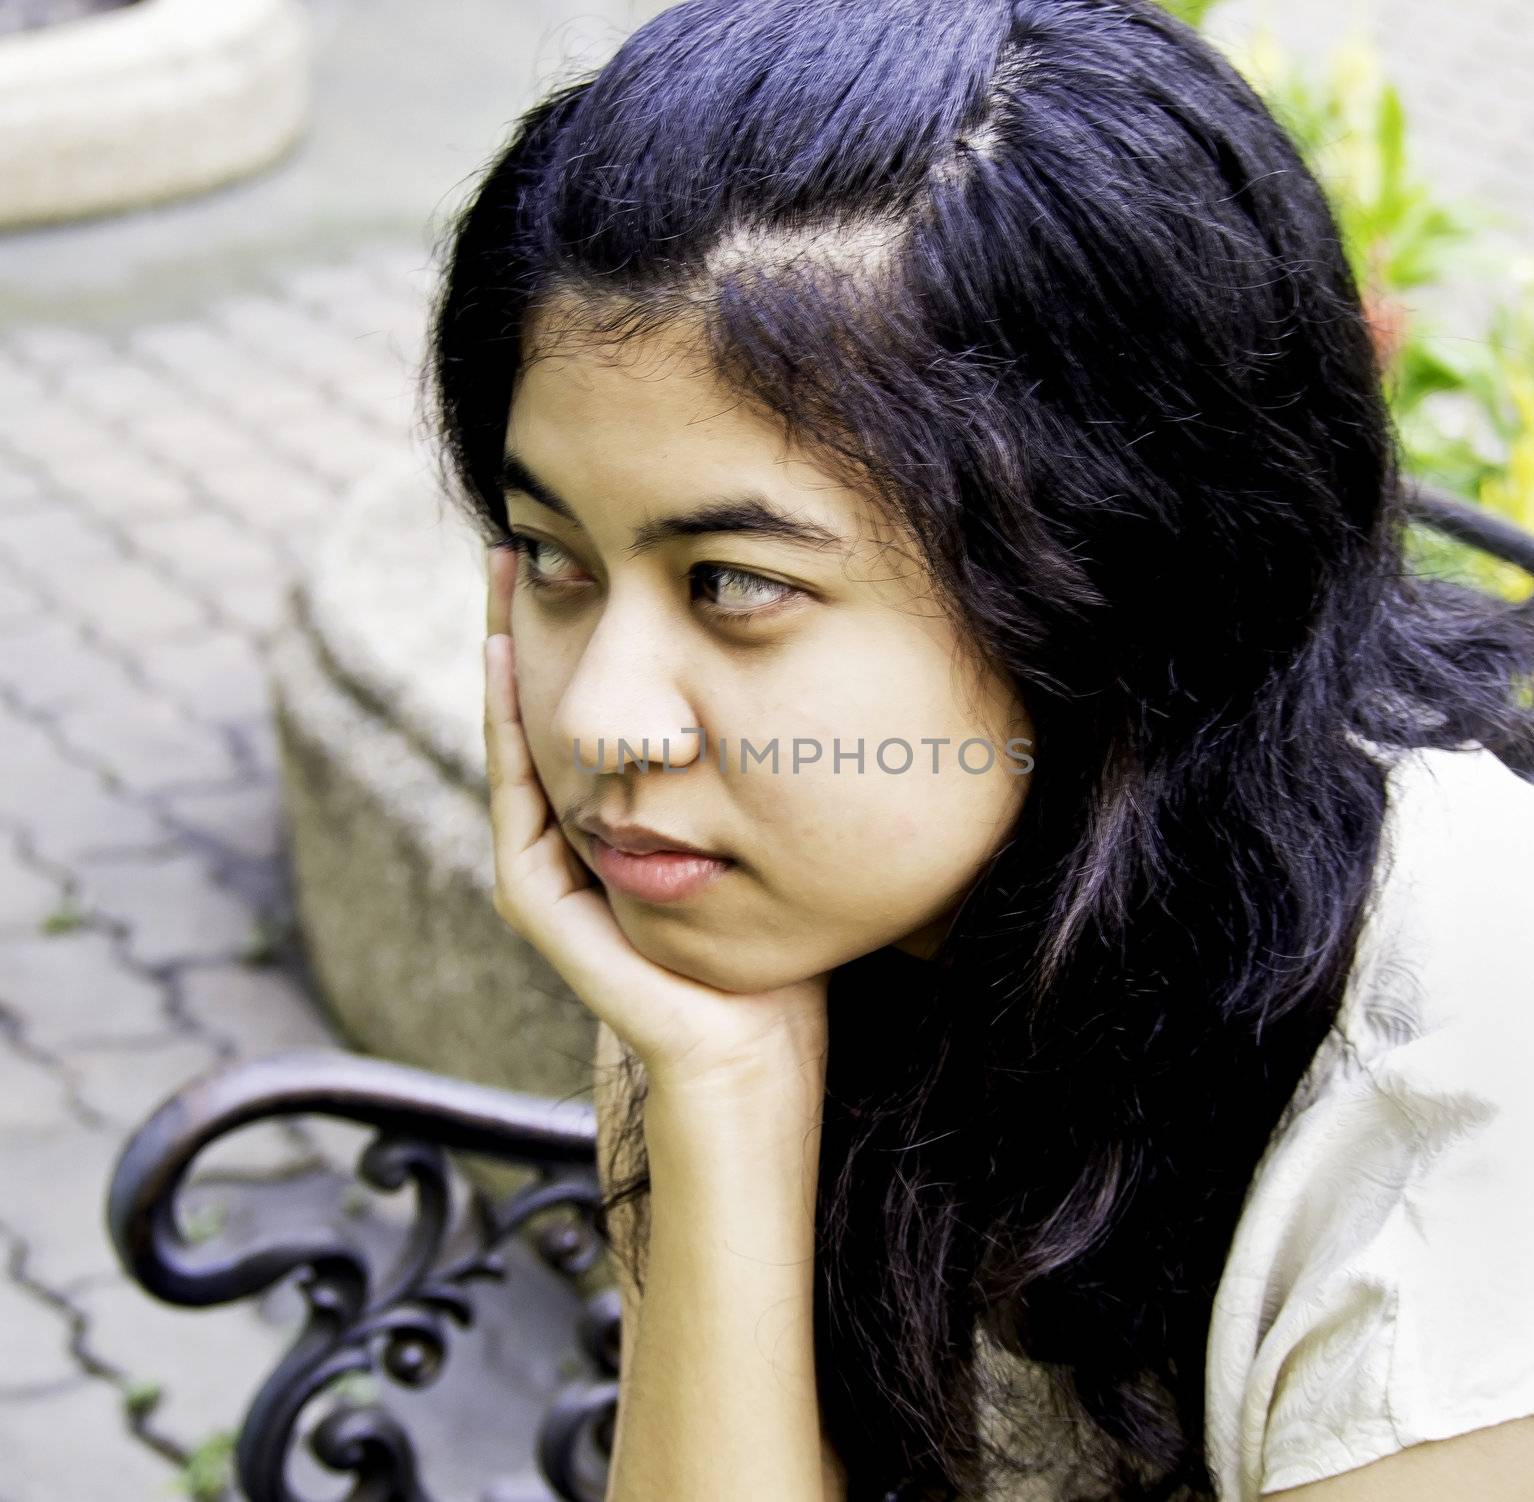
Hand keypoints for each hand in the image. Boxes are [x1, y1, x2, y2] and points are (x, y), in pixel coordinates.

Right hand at [482, 543, 830, 1099]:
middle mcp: (576, 843)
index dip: (575, 643)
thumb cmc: (776, 959)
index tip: (577, 559)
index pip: (585, 720)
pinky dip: (504, 734)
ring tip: (502, 578)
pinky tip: (505, 666)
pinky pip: (516, 805)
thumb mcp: (767, 843)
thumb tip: (793, 695)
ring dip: (503, 662)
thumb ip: (752, 784)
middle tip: (513, 546)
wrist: (754, 1058)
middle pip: (539, 719)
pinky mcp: (543, 905)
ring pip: (515, 746)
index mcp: (621, 828)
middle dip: (527, 632)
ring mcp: (552, 873)